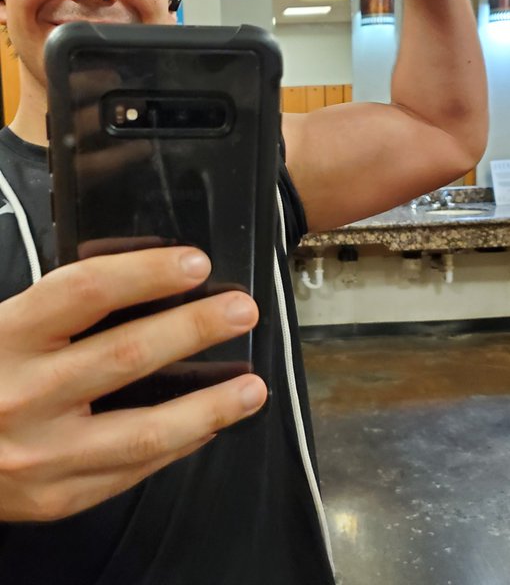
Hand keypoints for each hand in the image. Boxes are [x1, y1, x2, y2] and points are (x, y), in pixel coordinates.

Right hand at [0, 248, 266, 521]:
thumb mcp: (5, 330)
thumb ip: (60, 312)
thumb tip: (146, 288)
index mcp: (7, 337)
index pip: (86, 290)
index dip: (147, 272)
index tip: (194, 264)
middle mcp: (23, 395)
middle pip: (126, 354)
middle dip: (195, 329)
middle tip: (240, 310)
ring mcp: (42, 454)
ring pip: (145, 431)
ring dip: (210, 407)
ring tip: (252, 388)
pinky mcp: (59, 495)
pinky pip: (135, 469)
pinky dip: (180, 444)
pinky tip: (207, 426)